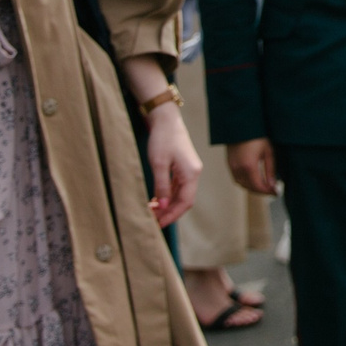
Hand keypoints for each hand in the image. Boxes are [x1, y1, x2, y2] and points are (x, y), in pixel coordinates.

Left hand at [145, 104, 202, 225]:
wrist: (166, 120)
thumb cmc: (162, 139)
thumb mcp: (159, 164)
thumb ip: (162, 186)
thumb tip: (163, 207)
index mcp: (191, 173)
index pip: (185, 202)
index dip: (172, 215)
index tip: (157, 225)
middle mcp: (194, 173)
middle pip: (184, 200)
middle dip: (169, 213)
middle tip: (152, 221)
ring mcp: (190, 171)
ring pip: (181, 195)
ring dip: (168, 205)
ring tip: (151, 212)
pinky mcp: (184, 168)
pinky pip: (178, 187)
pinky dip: (168, 196)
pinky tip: (156, 200)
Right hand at [227, 139, 277, 195]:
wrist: (241, 123)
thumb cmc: (257, 135)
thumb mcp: (268, 151)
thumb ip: (270, 169)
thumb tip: (273, 184)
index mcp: (248, 166)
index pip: (258, 186)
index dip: (268, 192)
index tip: (276, 192)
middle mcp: (238, 168)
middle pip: (249, 187)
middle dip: (261, 191)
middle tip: (272, 190)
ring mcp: (231, 166)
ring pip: (241, 184)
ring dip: (252, 188)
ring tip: (264, 186)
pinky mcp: (229, 163)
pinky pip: (236, 178)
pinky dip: (245, 182)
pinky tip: (254, 180)